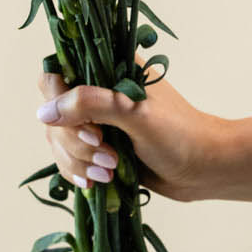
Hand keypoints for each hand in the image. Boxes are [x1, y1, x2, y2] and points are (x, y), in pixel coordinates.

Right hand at [34, 61, 228, 201]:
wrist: (206, 169)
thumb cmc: (180, 135)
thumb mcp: (136, 114)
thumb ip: (91, 105)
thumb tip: (44, 113)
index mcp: (108, 69)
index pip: (56, 74)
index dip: (59, 101)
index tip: (86, 126)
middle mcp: (97, 92)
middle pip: (54, 114)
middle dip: (75, 141)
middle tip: (106, 152)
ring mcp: (97, 122)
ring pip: (58, 141)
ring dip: (78, 161)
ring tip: (110, 171)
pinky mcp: (99, 149)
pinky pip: (69, 160)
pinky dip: (79, 172)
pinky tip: (99, 181)